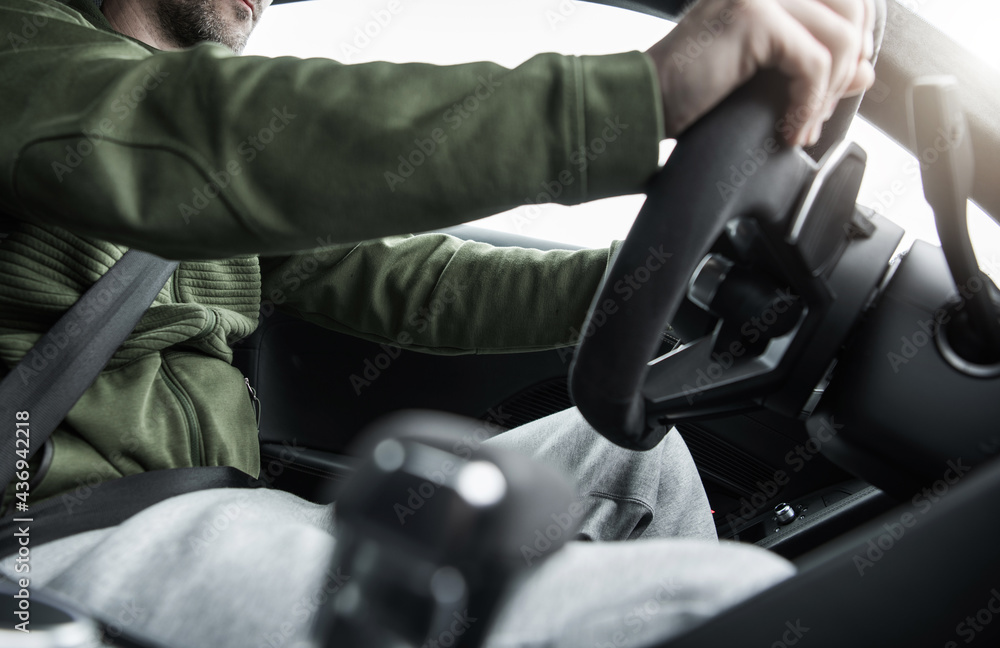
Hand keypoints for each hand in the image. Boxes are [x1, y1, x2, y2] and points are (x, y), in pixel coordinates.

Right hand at [646, 0, 875, 145]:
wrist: (643, 103)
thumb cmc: (692, 90)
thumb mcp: (764, 74)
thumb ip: (815, 63)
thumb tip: (868, 70)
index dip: (855, 43)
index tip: (833, 89)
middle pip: (853, 10)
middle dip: (848, 68)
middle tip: (819, 112)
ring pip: (841, 39)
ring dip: (828, 93)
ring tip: (801, 125)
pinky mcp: (755, 17)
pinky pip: (814, 64)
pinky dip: (808, 104)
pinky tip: (789, 129)